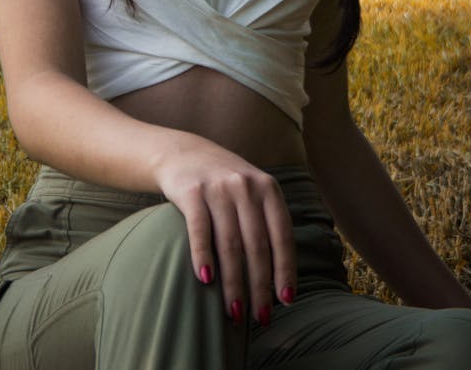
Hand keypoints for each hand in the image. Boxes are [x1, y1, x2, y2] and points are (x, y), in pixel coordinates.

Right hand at [155, 143, 295, 326]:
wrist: (183, 153)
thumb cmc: (224, 183)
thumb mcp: (253, 191)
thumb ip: (268, 222)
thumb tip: (284, 276)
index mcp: (268, 188)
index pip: (282, 235)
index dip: (286, 270)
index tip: (286, 301)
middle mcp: (245, 186)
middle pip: (257, 246)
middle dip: (260, 286)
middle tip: (260, 318)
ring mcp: (217, 188)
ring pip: (230, 244)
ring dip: (234, 283)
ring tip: (234, 313)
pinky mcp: (191, 192)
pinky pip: (199, 230)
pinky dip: (203, 257)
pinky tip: (206, 281)